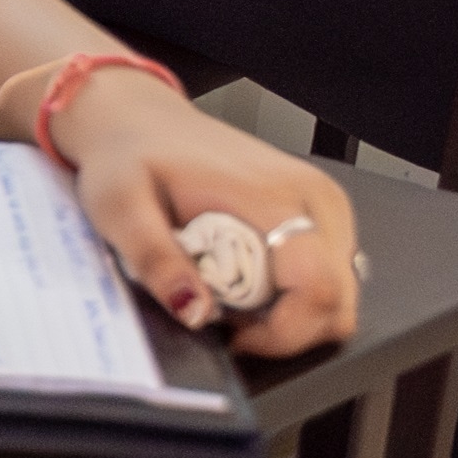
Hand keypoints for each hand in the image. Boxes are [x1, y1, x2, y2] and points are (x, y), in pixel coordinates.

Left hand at [42, 68, 359, 351]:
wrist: (139, 120)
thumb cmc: (129, 156)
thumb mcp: (120, 208)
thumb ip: (156, 260)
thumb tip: (193, 310)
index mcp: (273, 197)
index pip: (318, 290)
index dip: (282, 334)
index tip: (235, 337)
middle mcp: (312, 198)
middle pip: (337, 302)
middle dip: (285, 328)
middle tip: (227, 315)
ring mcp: (322, 202)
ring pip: (337, 293)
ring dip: (290, 311)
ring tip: (231, 291)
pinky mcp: (320, 209)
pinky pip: (329, 273)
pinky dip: (294, 292)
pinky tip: (249, 277)